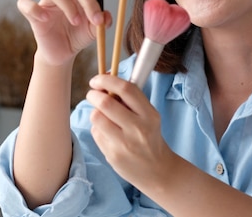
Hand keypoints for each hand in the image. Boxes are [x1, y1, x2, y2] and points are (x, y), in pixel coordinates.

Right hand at [17, 0, 111, 66]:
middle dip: (88, 1)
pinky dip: (36, 9)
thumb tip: (106, 15)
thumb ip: (103, 20)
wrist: (63, 54)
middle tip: (96, 20)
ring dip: (69, 6)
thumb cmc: (78, 35)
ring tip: (76, 22)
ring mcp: (45, 1)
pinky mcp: (33, 14)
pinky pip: (27, 4)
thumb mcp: (95, 29)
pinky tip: (46, 18)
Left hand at [86, 74, 173, 189]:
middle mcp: (138, 129)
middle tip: (93, 94)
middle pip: (105, 103)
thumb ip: (129, 99)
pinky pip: (96, 133)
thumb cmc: (149, 136)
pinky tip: (107, 133)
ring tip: (102, 116)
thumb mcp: (148, 116)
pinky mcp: (112, 155)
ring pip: (96, 117)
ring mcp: (124, 143)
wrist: (158, 171)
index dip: (107, 80)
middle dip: (93, 94)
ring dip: (95, 112)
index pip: (126, 89)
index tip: (97, 80)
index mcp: (149, 114)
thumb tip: (104, 80)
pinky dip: (97, 128)